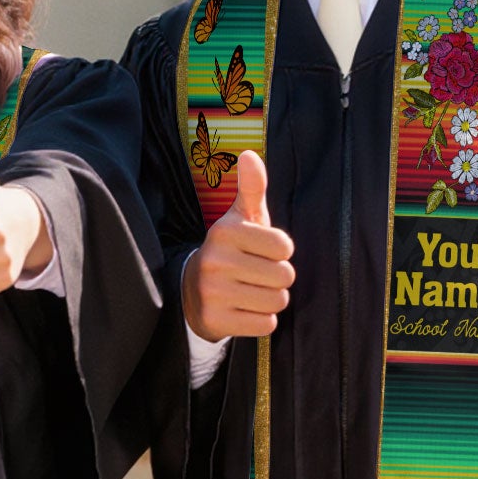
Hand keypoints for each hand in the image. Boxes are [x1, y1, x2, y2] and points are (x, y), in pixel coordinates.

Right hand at [181, 150, 294, 339]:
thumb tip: (250, 154)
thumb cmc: (230, 251)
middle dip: (277, 278)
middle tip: (255, 275)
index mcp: (225, 231)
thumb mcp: (240, 219)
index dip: (280, 252)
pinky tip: (243, 309)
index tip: (261, 252)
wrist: (191, 291)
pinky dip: (261, 320)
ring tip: (250, 292)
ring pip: (277, 301)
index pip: (285, 247)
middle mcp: (215, 260)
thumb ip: (251, 188)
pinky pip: (266, 324)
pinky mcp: (215, 320)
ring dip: (271, 299)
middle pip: (285, 276)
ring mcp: (213, 292)